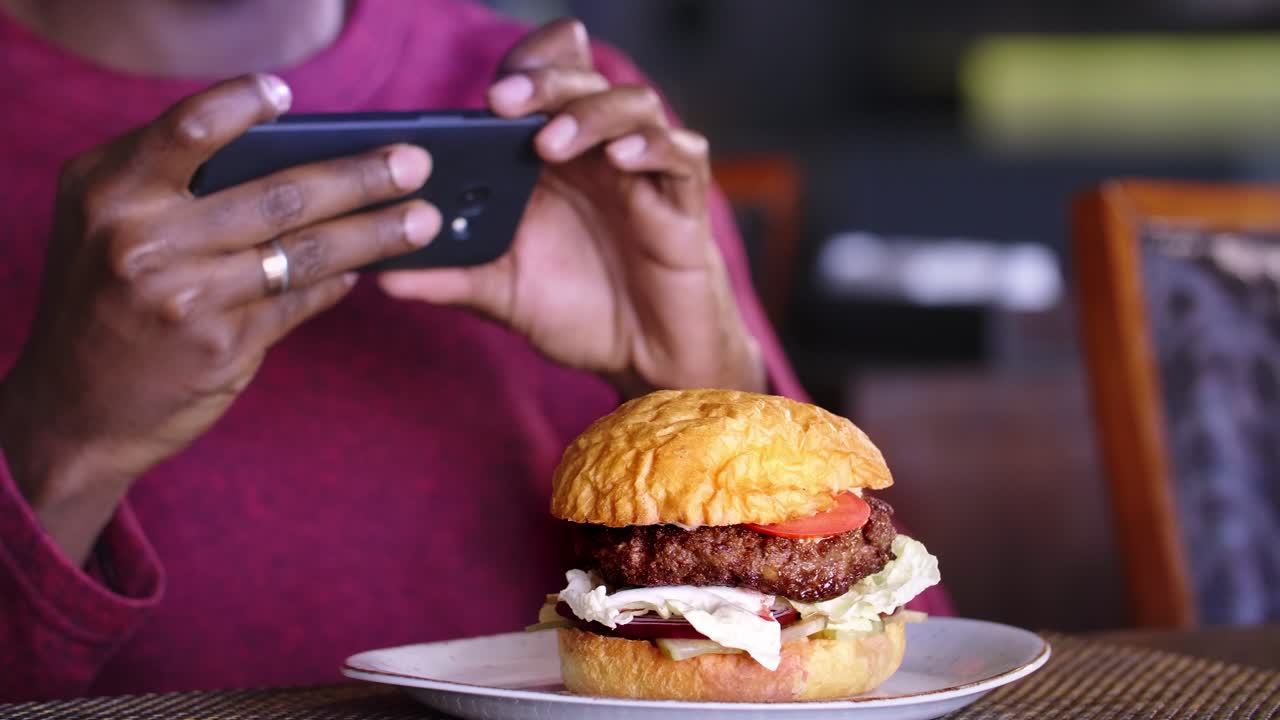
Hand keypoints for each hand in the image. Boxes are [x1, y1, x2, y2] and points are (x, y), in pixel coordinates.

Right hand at [0, 74, 440, 563]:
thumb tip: (288, 157)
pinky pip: (297, 301)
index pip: (188, 131)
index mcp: (110, 192)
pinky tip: (364, 272)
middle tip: (417, 164)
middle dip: (361, 178)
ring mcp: (185, 296)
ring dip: (375, 235)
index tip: (286, 94)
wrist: (74, 410)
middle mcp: (142, 239)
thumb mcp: (108, 228)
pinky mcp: (220, 346)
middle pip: (278, 194)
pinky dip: (335, 284)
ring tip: (423, 221)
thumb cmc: (102, 303)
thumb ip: (171, 187)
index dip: (241, 105)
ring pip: (303, 251)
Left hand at [379, 19, 765, 396]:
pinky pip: (682, 154)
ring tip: (550, 143)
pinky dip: (652, 148)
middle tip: (504, 104)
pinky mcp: (683, 203)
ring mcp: (645, 175)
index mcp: (555, 163)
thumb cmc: (583, 315)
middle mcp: (600, 156)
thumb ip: (451, 278)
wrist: (647, 364)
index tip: (489, 95)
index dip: (525, 71)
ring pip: (634, 106)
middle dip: (545, 83)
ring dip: (590, 114)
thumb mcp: (505, 296)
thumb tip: (381, 277)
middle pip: (584, 83)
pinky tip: (620, 160)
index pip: (545, 86)